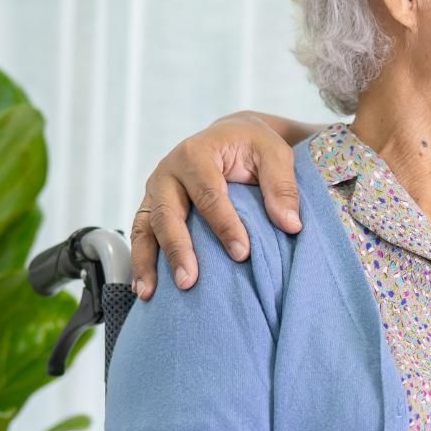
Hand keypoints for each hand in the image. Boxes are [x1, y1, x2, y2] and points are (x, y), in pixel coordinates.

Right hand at [129, 111, 301, 298]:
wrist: (231, 137)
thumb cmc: (253, 146)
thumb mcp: (275, 154)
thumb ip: (283, 186)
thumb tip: (291, 224)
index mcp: (197, 153)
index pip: (209, 194)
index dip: (225, 225)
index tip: (242, 254)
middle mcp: (169, 171)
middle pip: (168, 213)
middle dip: (178, 249)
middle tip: (189, 282)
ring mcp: (155, 191)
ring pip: (145, 227)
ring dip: (147, 262)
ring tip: (150, 294)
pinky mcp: (151, 207)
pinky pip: (140, 235)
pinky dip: (140, 262)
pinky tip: (145, 289)